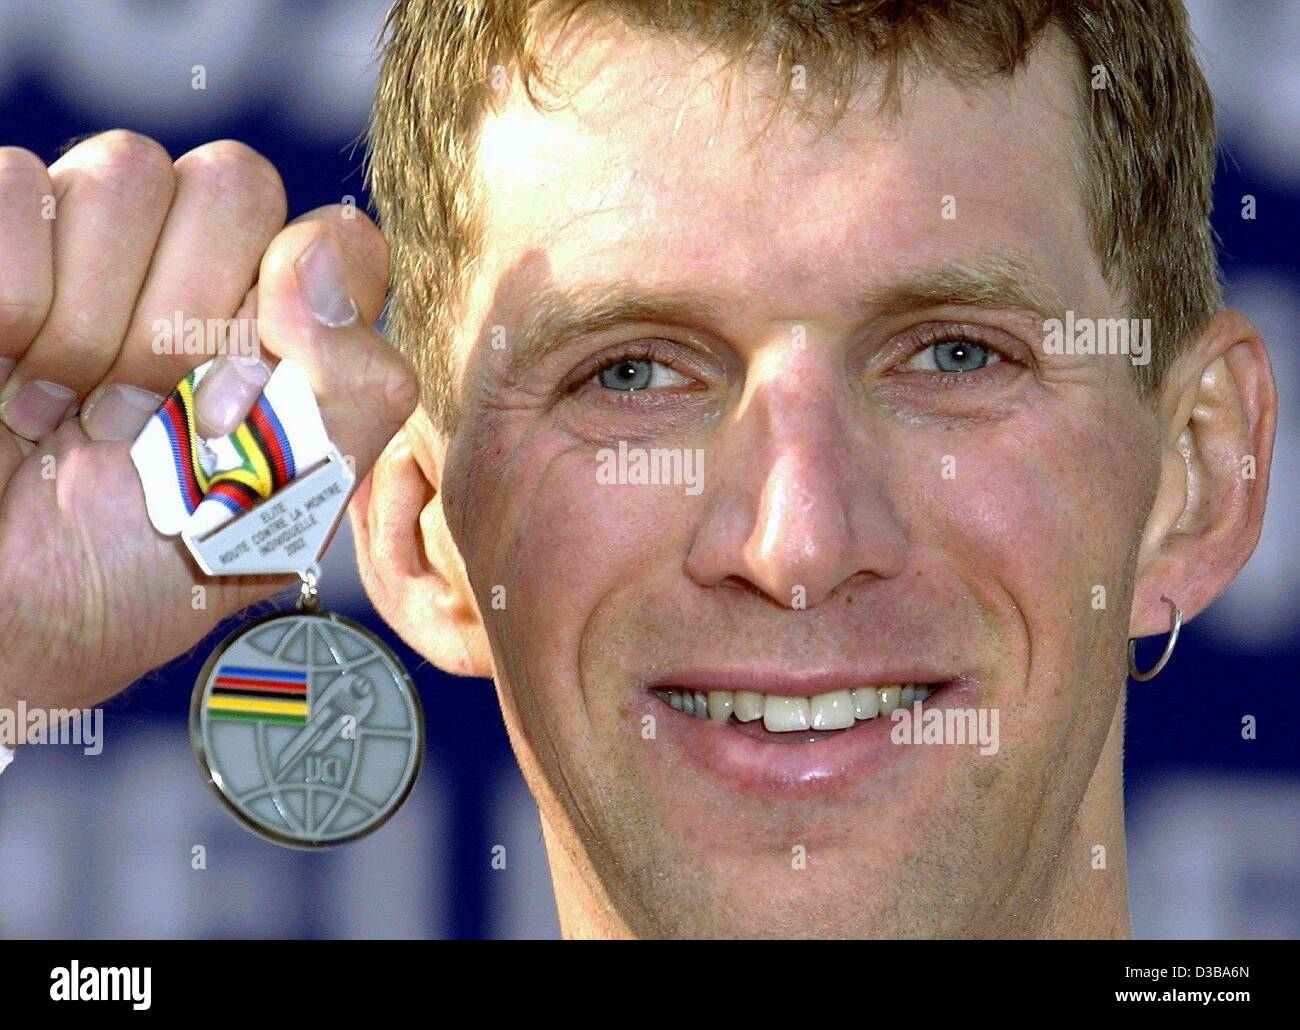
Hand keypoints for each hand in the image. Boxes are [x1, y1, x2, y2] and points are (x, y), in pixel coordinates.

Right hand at [0, 132, 416, 738]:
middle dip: (184, 316)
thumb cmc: (140, 568)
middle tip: (141, 415)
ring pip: (127, 169)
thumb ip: (354, 389)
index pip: (337, 237)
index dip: (292, 311)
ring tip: (65, 405)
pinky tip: (3, 369)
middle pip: (234, 182)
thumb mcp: (284, 508)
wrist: (5, 614)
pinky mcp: (1, 235)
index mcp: (286, 327)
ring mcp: (93, 241)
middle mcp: (199, 267)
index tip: (234, 407)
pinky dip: (9, 297)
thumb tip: (317, 256)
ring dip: (90, 318)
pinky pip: (18, 184)